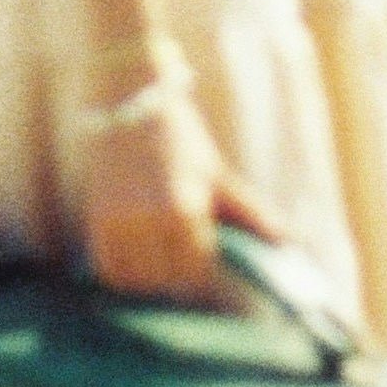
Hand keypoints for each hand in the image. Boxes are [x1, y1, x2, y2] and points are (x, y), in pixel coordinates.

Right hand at [79, 78, 284, 305]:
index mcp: (185, 210)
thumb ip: (252, 213)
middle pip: (168, 280)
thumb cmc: (181, 139)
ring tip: (161, 272)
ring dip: (151, 283)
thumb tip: (288, 241)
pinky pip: (110, 269)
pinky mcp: (98, 221)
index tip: (207, 283)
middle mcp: (150, 220)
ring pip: (138, 281)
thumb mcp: (218, 175)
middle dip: (179, 283)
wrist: (130, 103)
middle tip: (185, 278)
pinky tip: (136, 268)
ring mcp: (120, 222)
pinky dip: (124, 276)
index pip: (198, 270)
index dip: (204, 278)